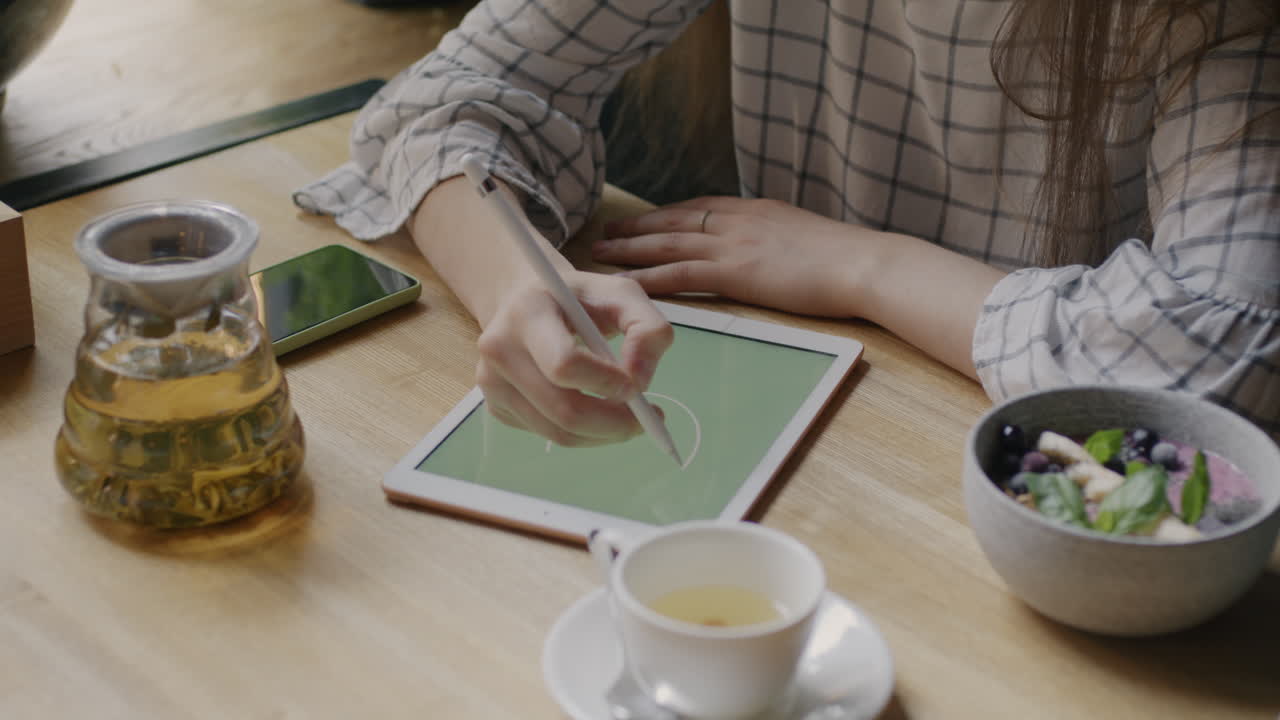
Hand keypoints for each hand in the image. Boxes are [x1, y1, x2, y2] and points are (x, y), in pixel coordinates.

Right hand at [475, 270, 673, 445]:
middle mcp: (499, 349)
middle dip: (614, 423)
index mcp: (527, 312)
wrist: (526, 302)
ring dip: (603, 435)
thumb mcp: (622, 295)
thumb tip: (641, 382)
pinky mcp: (496, 407)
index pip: (564, 364)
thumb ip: (648, 329)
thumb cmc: (578, 298)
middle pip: (563, 409)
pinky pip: (548, 435)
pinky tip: (597, 413)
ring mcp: (492, 383)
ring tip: (629, 419)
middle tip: (647, 421)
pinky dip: (584, 435)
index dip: (605, 383)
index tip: (636, 387)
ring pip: (558, 433)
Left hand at [594, 197, 879, 316]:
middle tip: (605, 233)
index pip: (698, 208)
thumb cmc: (845, 258)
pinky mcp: (734, 272)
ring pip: (667, 244)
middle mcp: (736, 221)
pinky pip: (680, 274)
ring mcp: (733, 244)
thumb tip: (769, 249)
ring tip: (601, 254)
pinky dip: (649, 278)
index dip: (664, 215)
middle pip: (672, 221)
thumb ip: (777, 237)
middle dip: (636, 227)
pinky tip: (627, 284)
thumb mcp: (803, 235)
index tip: (642, 220)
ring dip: (630, 250)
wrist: (862, 263)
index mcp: (754, 210)